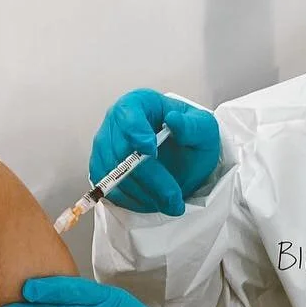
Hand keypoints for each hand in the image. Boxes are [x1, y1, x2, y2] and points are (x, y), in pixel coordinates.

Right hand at [91, 89, 220, 215]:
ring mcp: (105, 149)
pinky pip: (110, 191)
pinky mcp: (102, 172)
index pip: (127, 115)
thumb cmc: (190, 138)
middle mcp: (115, 124)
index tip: (151, 151)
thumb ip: (192, 126)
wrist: (183, 158)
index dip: (136, 133)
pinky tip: (153, 202)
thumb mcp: (203, 129)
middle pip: (122, 152)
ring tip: (169, 203)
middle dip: (150, 179)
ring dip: (143, 195)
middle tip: (173, 197)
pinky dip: (132, 202)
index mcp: (138, 103)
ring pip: (115, 176)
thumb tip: (174, 120)